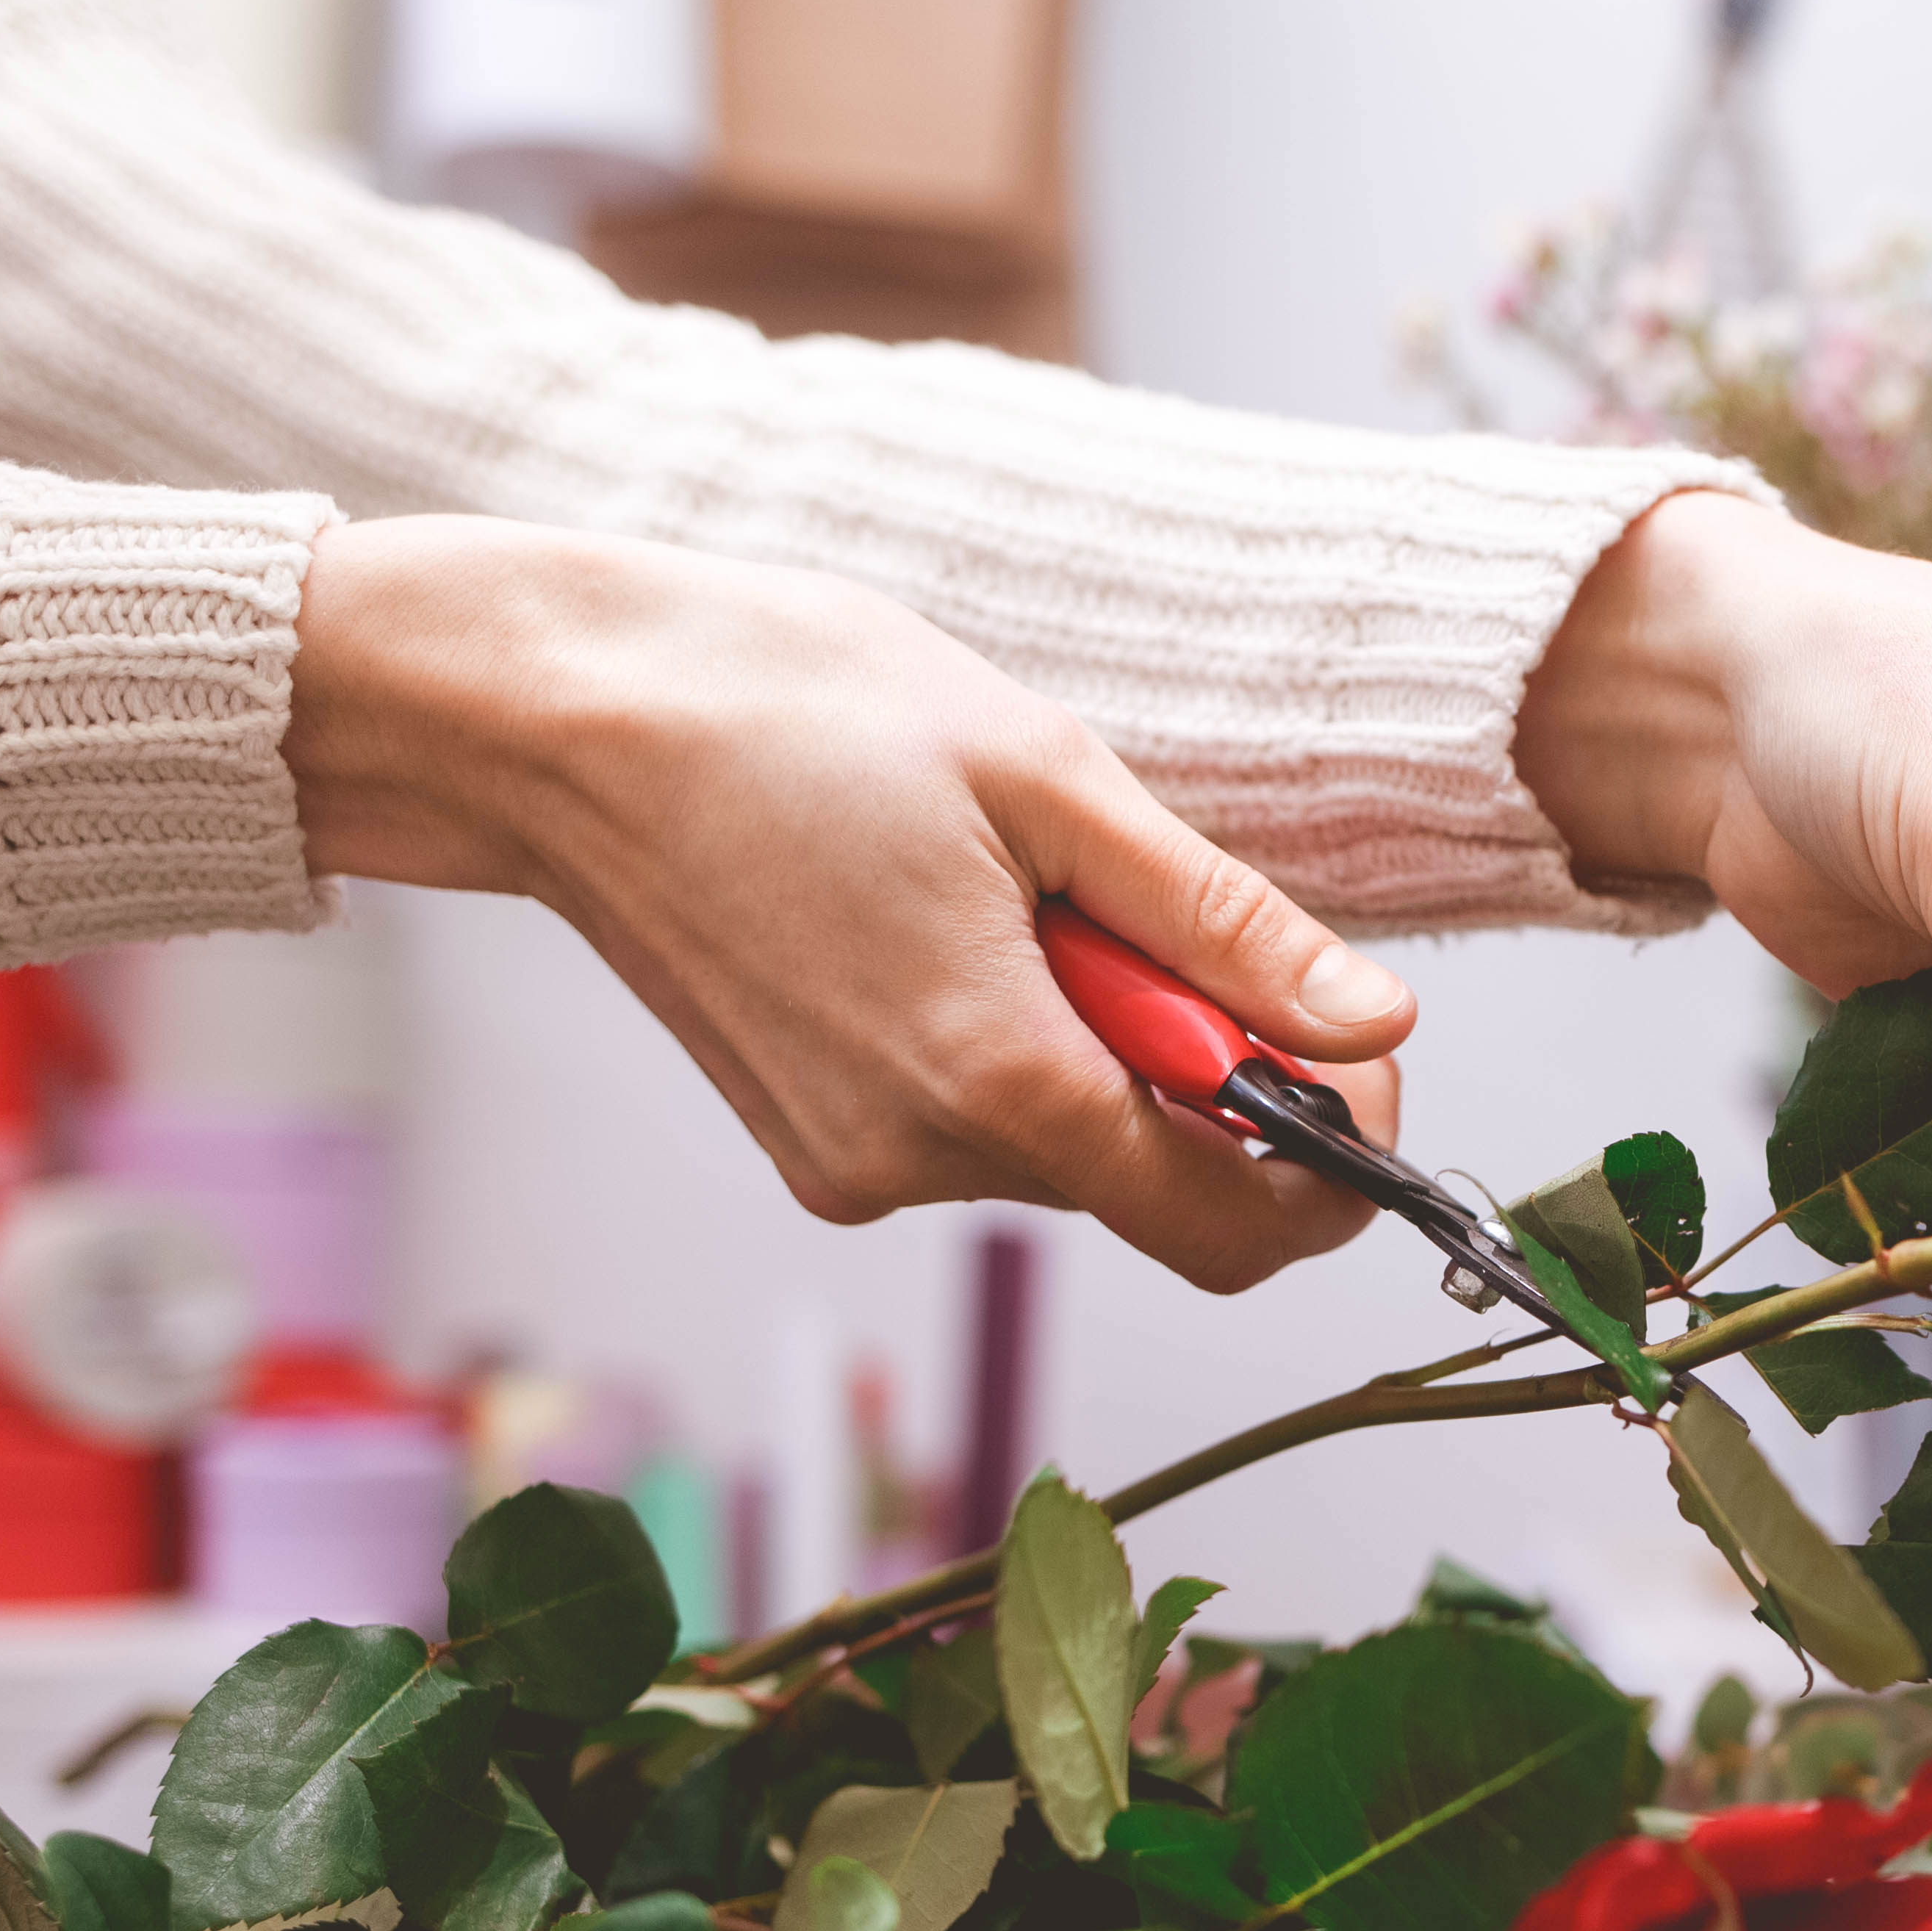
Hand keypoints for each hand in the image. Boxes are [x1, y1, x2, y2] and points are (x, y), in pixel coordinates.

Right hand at [282, 516, 1414, 1287]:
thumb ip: (1224, 928)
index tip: (1352, 1056)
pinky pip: (973, 1125)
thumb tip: (1375, 1024)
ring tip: (1006, 884)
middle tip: (1138, 904)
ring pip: (1065, 1146)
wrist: (556, 717)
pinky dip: (1008, 1041)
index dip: (1331, 1160)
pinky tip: (938, 917)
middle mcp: (921, 1161)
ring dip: (1093, 1035)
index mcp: (996, 1080)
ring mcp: (854, 1167)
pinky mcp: (812, 1146)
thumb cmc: (790, 707)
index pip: (1235, 1223)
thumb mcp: (1052, 781)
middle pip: (1155, 1179)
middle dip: (1200, 1064)